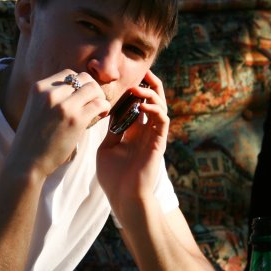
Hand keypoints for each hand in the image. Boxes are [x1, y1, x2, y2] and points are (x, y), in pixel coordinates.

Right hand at [9, 69, 110, 177]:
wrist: (26, 160)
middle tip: (93, 102)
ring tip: (98, 110)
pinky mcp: (76, 119)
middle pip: (83, 78)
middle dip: (91, 88)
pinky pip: (99, 104)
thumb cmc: (33, 138)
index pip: (68, 74)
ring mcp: (64, 105)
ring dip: (99, 97)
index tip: (82, 97)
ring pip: (93, 88)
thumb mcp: (37, 108)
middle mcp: (51, 93)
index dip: (79, 84)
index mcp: (39, 87)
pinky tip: (101, 115)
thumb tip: (80, 90)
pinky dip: (104, 108)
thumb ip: (53, 97)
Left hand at [96, 70, 168, 218]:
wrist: (123, 197)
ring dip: (151, 94)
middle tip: (143, 73)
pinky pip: (163, 120)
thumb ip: (111, 130)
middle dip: (150, 85)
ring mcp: (153, 136)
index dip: (131, 92)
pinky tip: (143, 105)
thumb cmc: (113, 178)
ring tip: (137, 89)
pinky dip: (155, 109)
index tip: (122, 80)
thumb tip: (107, 111)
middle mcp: (145, 132)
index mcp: (133, 133)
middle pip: (153, 102)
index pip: (136, 105)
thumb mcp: (106, 148)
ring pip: (160, 106)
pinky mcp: (159, 142)